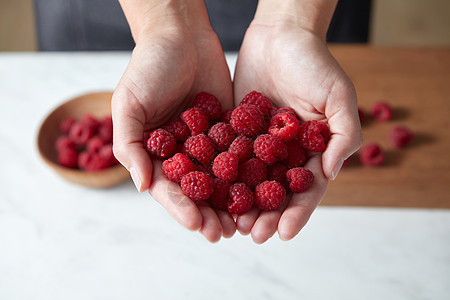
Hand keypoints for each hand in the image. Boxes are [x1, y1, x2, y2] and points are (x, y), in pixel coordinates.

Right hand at [112, 3, 234, 241]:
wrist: (181, 35)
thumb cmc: (147, 67)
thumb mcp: (129, 104)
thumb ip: (131, 145)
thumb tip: (142, 186)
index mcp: (157, 153)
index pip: (169, 188)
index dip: (181, 209)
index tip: (196, 225)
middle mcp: (184, 153)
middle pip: (198, 191)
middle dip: (209, 214)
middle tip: (224, 233)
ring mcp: (209, 143)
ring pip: (222, 179)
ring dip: (232, 201)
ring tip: (245, 222)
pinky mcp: (232, 129)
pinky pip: (242, 154)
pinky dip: (251, 173)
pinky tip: (263, 189)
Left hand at [233, 21, 361, 242]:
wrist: (280, 34)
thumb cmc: (314, 63)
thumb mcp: (338, 96)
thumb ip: (344, 135)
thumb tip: (332, 174)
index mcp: (312, 151)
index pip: (306, 190)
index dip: (296, 213)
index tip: (283, 233)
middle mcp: (285, 153)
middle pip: (275, 193)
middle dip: (265, 215)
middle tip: (252, 235)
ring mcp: (259, 144)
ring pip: (249, 182)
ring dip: (241, 204)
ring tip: (232, 224)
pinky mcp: (236, 131)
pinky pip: (228, 158)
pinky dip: (220, 177)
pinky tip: (210, 194)